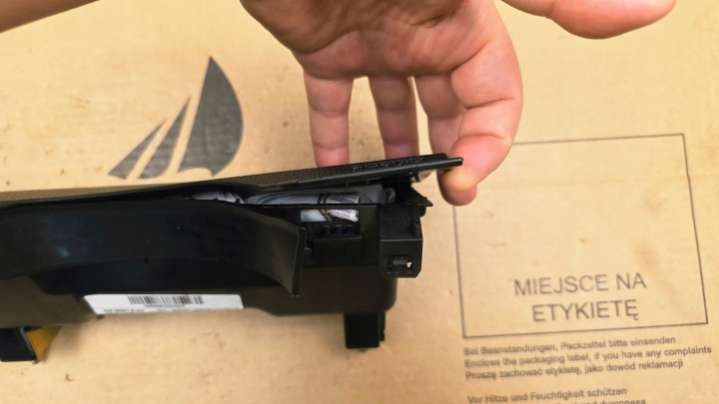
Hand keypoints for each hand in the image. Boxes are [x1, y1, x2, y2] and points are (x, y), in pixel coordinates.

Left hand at [240, 0, 673, 204]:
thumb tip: (645, 7)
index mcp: (461, 24)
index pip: (496, 96)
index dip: (491, 141)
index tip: (466, 180)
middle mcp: (420, 35)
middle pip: (451, 107)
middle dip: (454, 151)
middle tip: (445, 191)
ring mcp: (373, 43)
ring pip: (396, 106)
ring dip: (402, 147)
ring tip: (401, 187)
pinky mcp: (323, 49)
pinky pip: (332, 102)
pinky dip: (334, 135)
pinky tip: (338, 166)